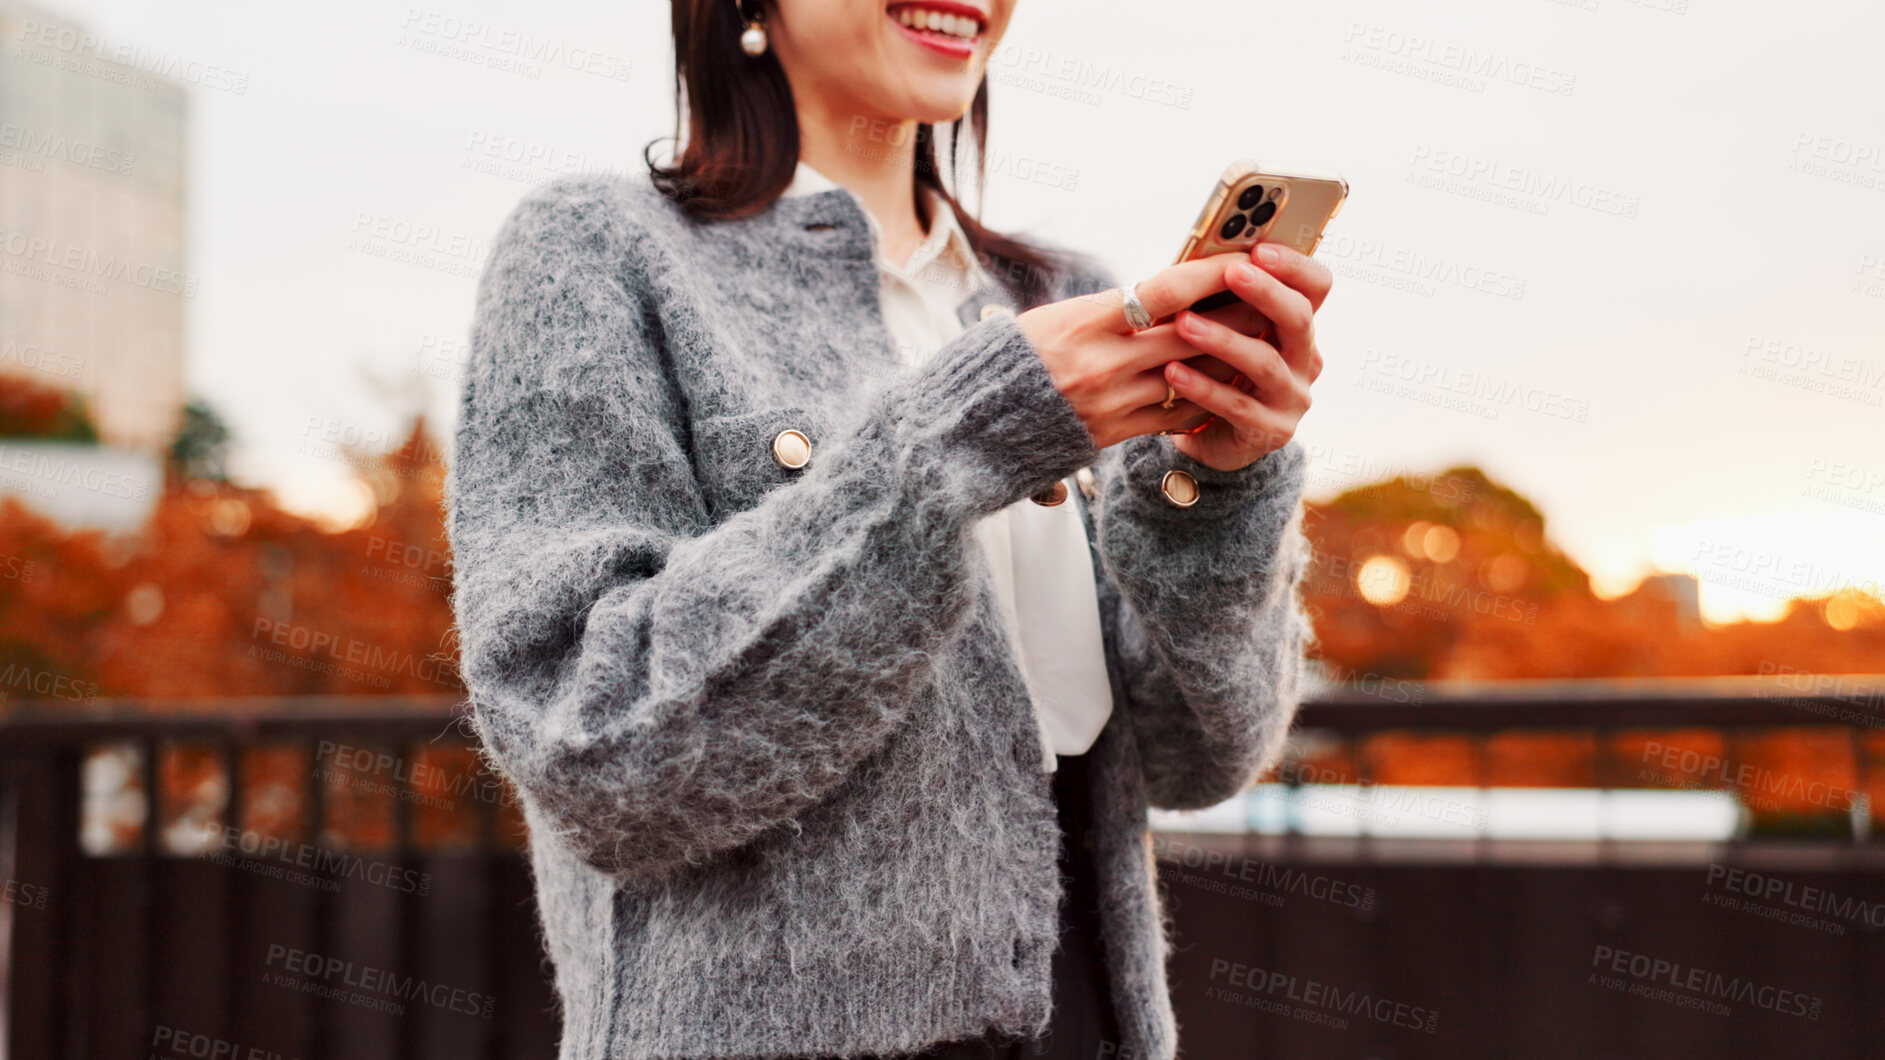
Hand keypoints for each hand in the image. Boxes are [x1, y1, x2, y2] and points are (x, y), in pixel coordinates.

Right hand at [1015, 253, 1257, 448]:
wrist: (979, 420)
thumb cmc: (1019, 356)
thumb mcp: (1061, 316)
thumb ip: (1117, 308)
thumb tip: (1173, 292)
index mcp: (1085, 323)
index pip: (1164, 291)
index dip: (1209, 274)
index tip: (1239, 257)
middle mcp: (1103, 363)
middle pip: (1191, 334)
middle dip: (1236, 314)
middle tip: (1270, 296)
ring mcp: (1113, 402)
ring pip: (1193, 375)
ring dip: (1231, 355)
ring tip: (1260, 337)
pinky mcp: (1117, 433)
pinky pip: (1177, 413)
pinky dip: (1205, 393)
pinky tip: (1225, 379)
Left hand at [1160, 243, 1330, 470]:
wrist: (1210, 438)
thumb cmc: (1214, 370)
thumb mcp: (1224, 330)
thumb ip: (1224, 298)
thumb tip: (1200, 254)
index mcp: (1298, 326)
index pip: (1316, 287)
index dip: (1294, 266)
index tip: (1260, 249)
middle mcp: (1305, 360)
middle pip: (1299, 319)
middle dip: (1265, 292)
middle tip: (1231, 272)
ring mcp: (1292, 397)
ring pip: (1265, 362)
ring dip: (1223, 339)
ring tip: (1183, 323)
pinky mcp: (1271, 431)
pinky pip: (1237, 405)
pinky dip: (1203, 387)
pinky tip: (1173, 371)